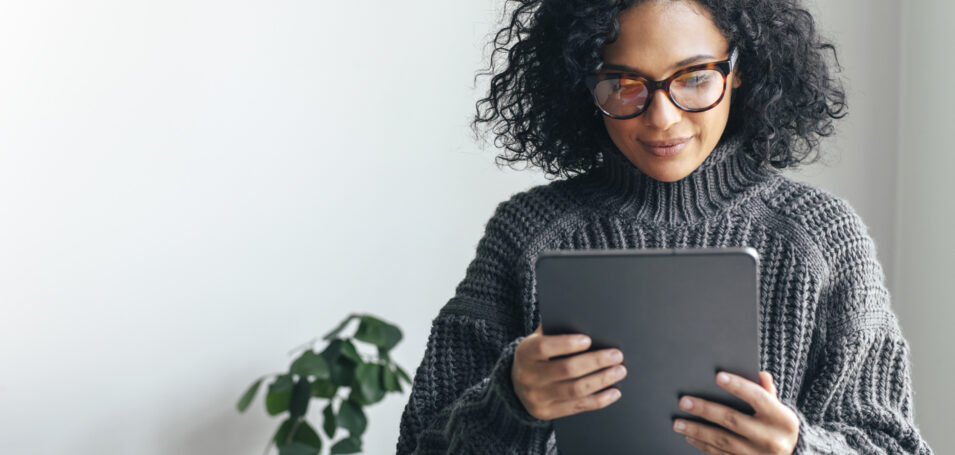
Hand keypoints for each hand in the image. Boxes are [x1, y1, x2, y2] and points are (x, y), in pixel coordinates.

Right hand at [511, 325, 625, 419]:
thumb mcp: (539, 339)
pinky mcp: (547, 412)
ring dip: (601, 380)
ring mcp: (537, 398)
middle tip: (616, 355)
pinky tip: (613, 392)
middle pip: (566, 369)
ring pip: (575, 390)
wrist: (517, 383)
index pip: (544, 348)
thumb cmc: (537, 355)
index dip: (567, 344)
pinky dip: (599, 400)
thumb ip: (557, 332)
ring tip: (619, 371)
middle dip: (595, 362)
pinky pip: (578, 407)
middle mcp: (527, 377)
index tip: (588, 340)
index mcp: (524, 353)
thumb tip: (589, 326)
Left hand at [672, 371, 798, 453]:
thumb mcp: (780, 410)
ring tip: (678, 422)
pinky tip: (690, 436)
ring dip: (697, 430)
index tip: (718, 376)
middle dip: (706, 410)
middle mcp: (771, 439)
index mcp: (783, 419)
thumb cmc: (779, 427)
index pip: (759, 398)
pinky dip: (703, 445)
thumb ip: (768, 392)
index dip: (739, 387)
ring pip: (722, 440)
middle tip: (683, 401)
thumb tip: (761, 374)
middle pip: (733, 420)